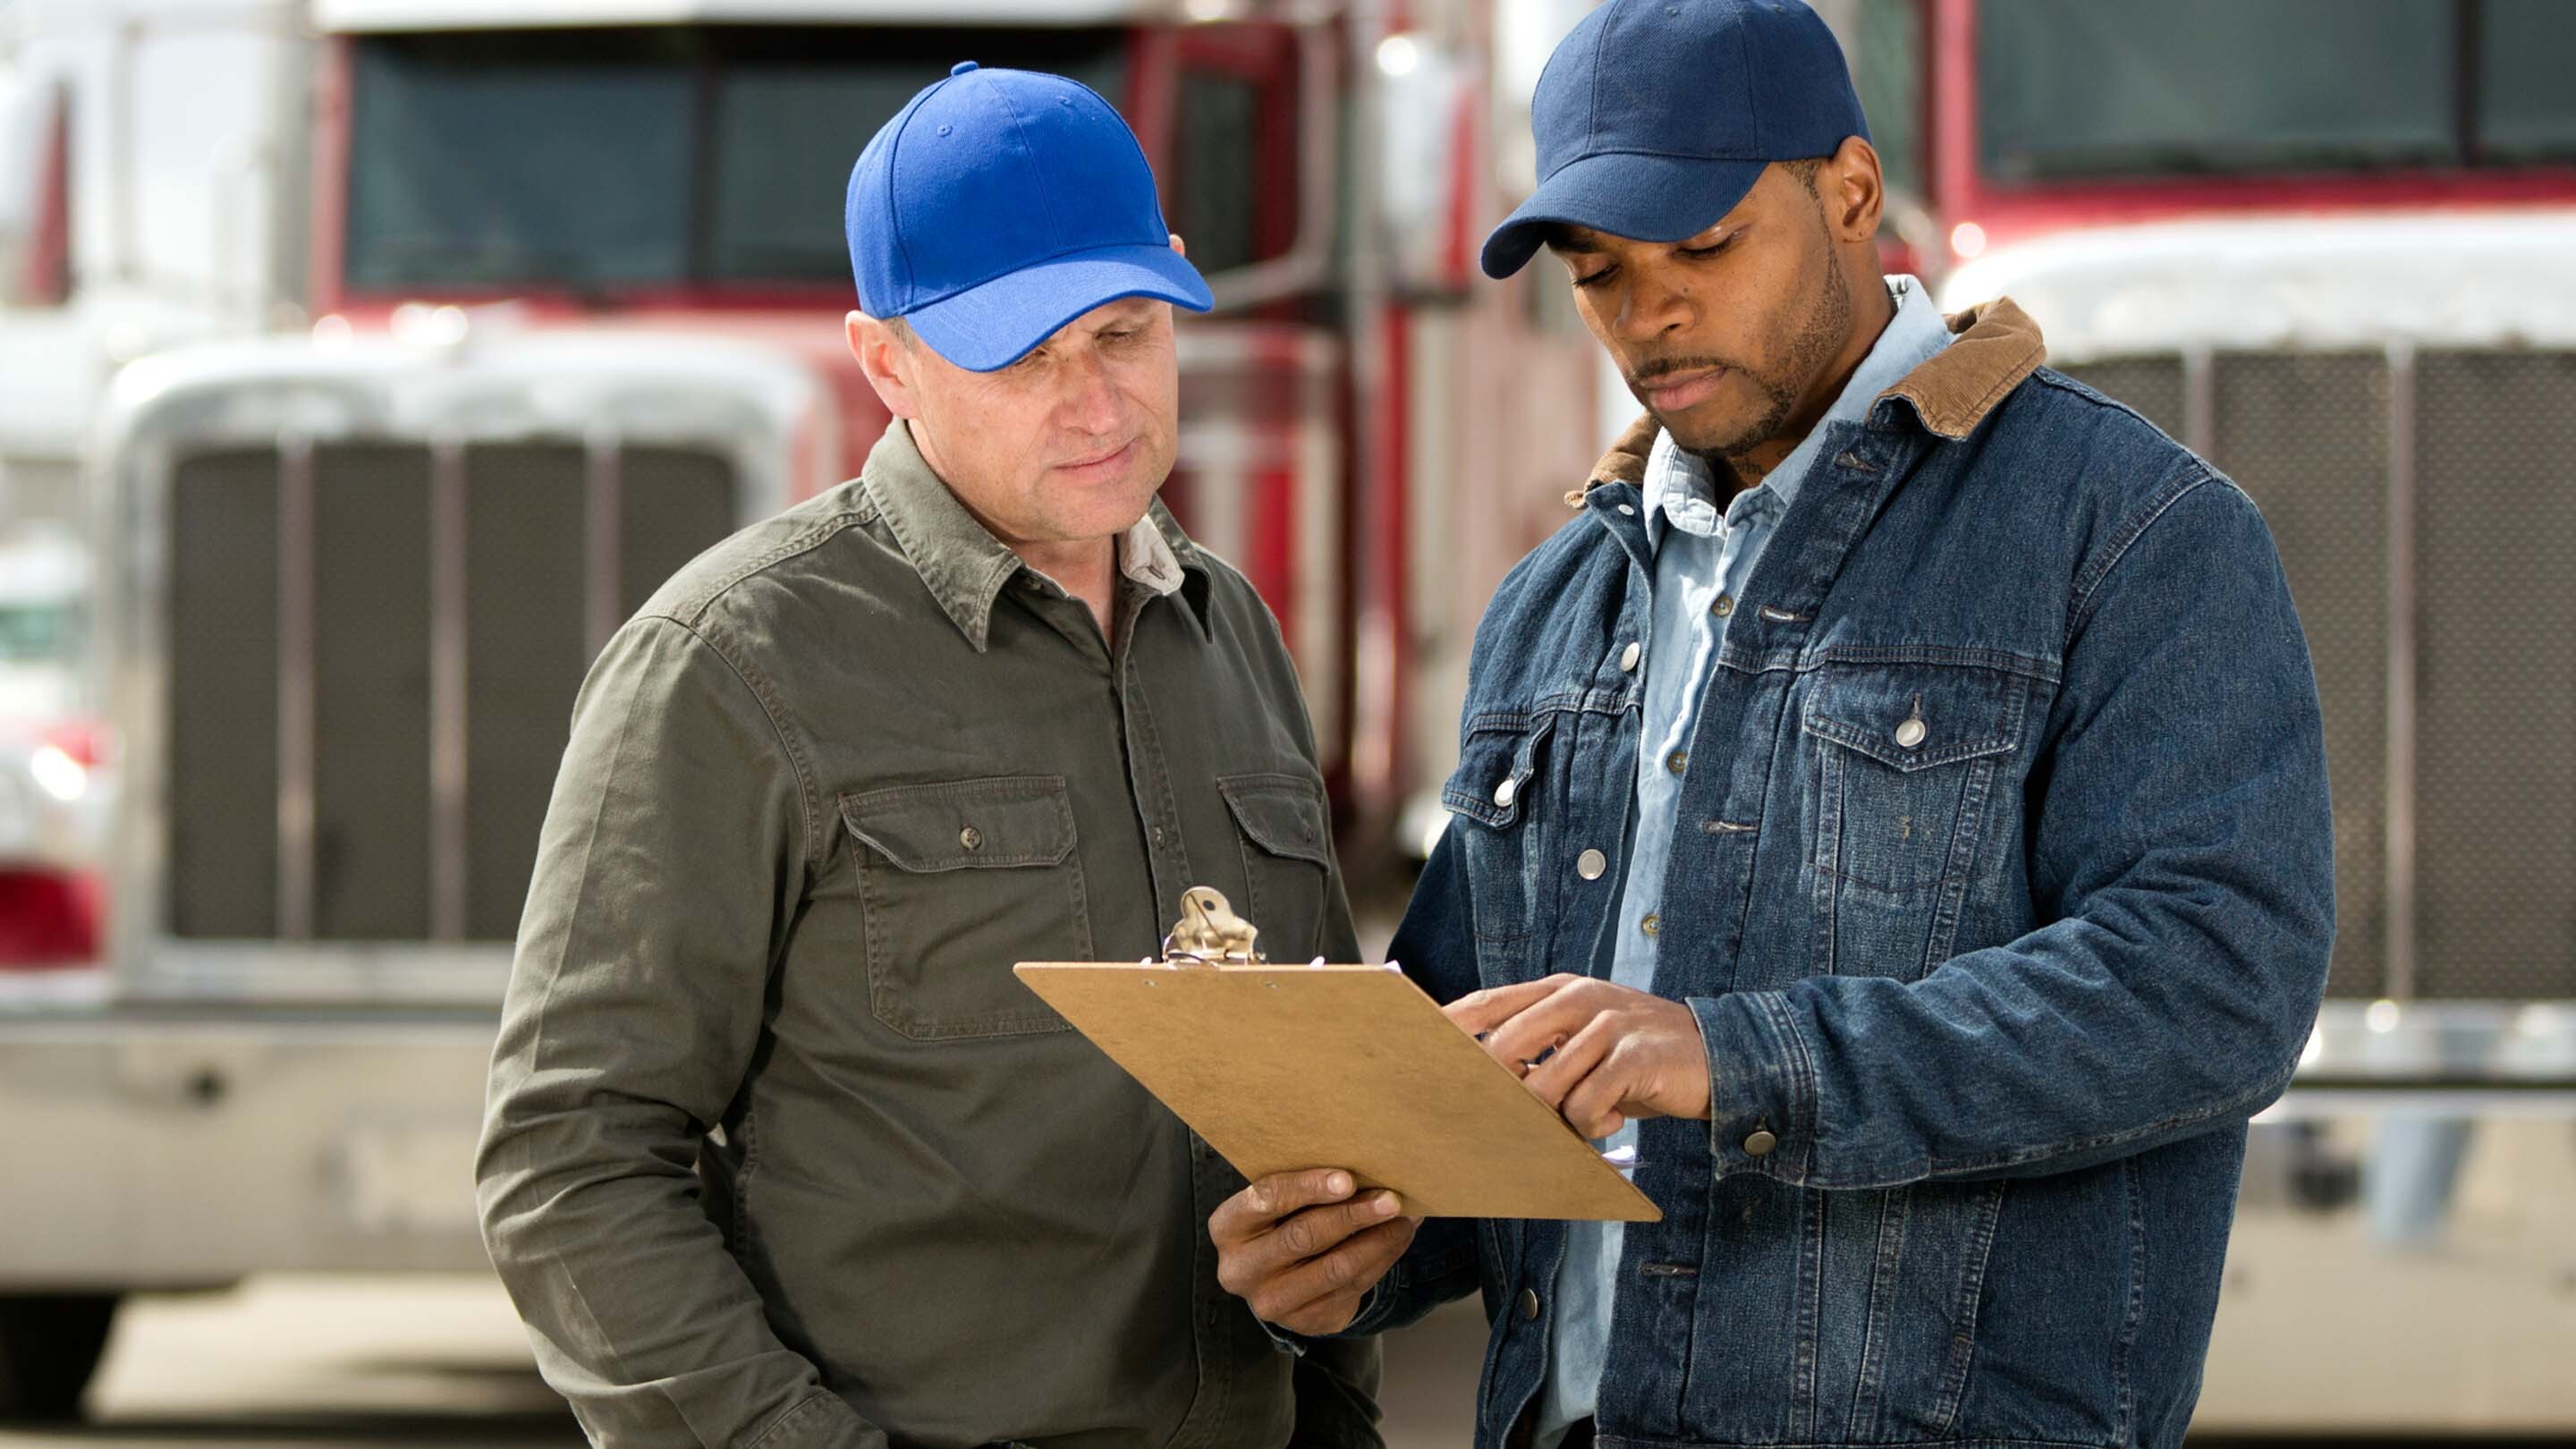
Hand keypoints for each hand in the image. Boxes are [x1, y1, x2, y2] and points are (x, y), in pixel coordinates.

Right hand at [1211, 1169, 1419, 1335]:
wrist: (1280, 1278)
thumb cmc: (1281, 1221)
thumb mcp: (1277, 1203)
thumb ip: (1303, 1186)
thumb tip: (1363, 1165)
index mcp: (1227, 1227)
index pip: (1267, 1199)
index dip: (1308, 1187)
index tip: (1348, 1179)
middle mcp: (1240, 1269)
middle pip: (1303, 1237)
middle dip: (1353, 1215)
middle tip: (1390, 1199)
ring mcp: (1270, 1302)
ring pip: (1334, 1268)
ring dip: (1377, 1241)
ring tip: (1405, 1218)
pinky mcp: (1303, 1322)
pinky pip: (1351, 1288)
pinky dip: (1382, 1259)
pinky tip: (1399, 1238)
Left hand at [1446, 974, 1711, 1136]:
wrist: (1716, 1057)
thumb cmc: (1637, 1057)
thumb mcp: (1585, 1040)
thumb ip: (1541, 1049)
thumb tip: (1480, 1082)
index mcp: (1558, 991)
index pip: (1487, 1002)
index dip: (1448, 1025)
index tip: (1417, 1049)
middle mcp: (1578, 999)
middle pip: (1504, 1048)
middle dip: (1497, 1093)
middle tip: (1506, 1121)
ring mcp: (1607, 1024)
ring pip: (1544, 1085)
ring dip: (1555, 1118)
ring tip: (1583, 1121)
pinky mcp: (1634, 1056)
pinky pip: (1586, 1105)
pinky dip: (1591, 1125)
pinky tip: (1612, 1123)